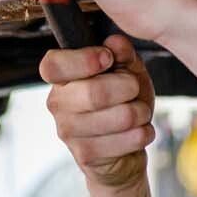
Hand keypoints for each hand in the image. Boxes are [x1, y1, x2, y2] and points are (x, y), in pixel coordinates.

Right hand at [41, 34, 156, 189]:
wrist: (126, 147)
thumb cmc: (122, 102)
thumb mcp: (127, 71)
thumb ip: (122, 54)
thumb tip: (115, 42)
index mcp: (62, 78)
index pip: (53, 65)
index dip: (83, 60)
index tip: (107, 58)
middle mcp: (58, 104)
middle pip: (94, 92)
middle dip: (128, 87)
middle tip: (133, 89)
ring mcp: (68, 132)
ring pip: (119, 117)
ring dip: (140, 113)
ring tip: (138, 113)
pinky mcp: (85, 155)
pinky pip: (127, 140)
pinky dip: (143, 133)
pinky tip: (138, 132)